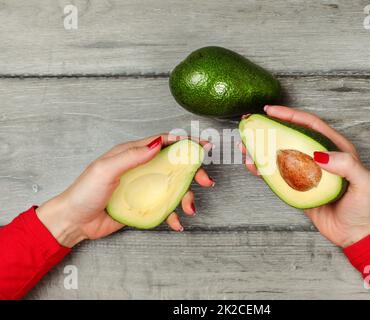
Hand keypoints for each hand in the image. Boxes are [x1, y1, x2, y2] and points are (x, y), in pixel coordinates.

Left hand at [36, 134, 213, 247]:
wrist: (75, 221)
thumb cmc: (85, 192)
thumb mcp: (106, 169)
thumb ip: (132, 156)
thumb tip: (157, 143)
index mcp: (133, 154)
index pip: (163, 143)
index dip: (184, 143)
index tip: (203, 146)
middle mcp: (142, 168)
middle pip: (174, 165)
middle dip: (193, 172)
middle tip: (205, 181)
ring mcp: (144, 188)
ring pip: (173, 187)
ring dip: (186, 196)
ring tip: (189, 208)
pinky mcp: (144, 205)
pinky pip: (165, 207)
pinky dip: (173, 215)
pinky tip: (176, 222)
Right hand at [240, 106, 369, 247]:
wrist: (355, 234)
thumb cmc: (363, 208)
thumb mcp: (365, 184)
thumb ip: (347, 165)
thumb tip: (319, 155)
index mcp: (335, 148)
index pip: (310, 125)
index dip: (290, 115)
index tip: (271, 111)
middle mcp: (319, 156)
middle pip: (291, 135)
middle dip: (271, 127)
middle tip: (252, 123)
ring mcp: (306, 171)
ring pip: (280, 153)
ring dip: (262, 147)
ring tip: (245, 144)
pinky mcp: (297, 187)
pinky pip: (277, 174)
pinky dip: (263, 169)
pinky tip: (252, 165)